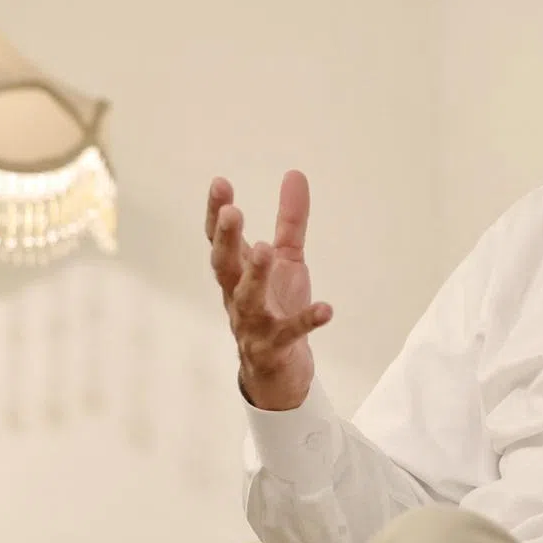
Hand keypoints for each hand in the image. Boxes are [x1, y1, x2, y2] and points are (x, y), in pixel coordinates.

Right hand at [206, 170, 332, 410]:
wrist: (279, 369)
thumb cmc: (277, 306)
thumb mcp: (287, 259)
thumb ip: (290, 220)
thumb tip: (295, 173)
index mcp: (237, 272)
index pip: (219, 239)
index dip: (216, 212)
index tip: (219, 183)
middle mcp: (237, 295)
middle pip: (224, 266)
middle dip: (226, 239)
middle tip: (232, 212)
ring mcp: (253, 323)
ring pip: (247, 299)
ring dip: (254, 275)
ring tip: (265, 250)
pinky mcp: (275, 347)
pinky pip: (289, 334)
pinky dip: (306, 321)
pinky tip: (326, 309)